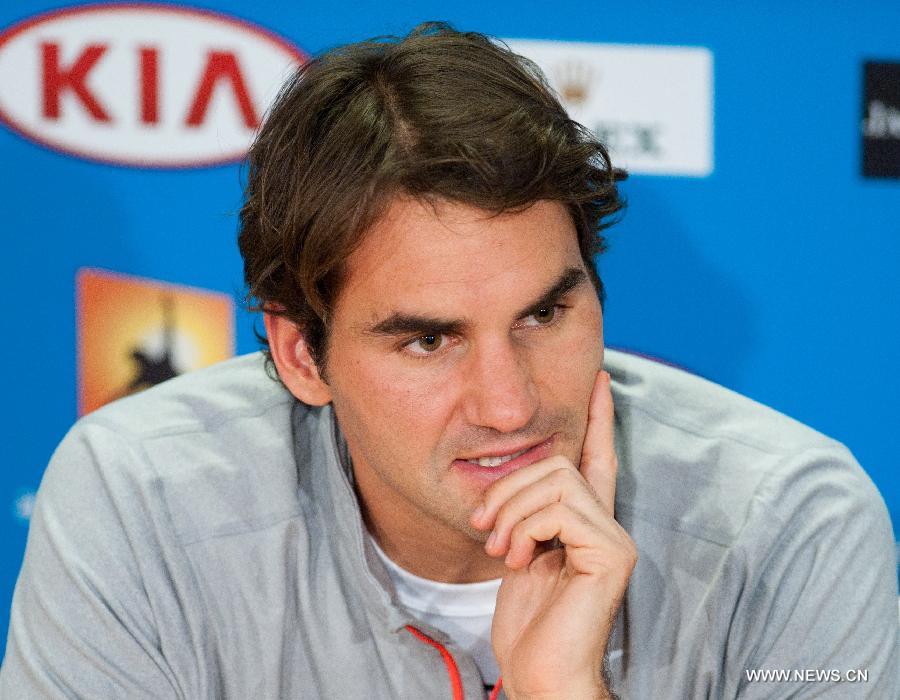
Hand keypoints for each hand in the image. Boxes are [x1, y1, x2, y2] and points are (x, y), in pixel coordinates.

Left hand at [469, 370, 636, 699]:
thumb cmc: (528, 623)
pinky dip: (526, 529)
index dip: (597, 417)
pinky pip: (559, 509)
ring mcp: (614, 539)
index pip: (596, 457)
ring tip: (500, 549)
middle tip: (485, 526)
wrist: (540, 672)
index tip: (598, 377)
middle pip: (558, 463)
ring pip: (556, 480)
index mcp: (586, 523)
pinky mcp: (612, 552)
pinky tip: (519, 560)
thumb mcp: (519, 553)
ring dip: (512, 511)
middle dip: (509, 488)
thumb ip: (528, 515)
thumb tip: (516, 482)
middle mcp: (607, 525)